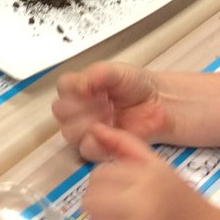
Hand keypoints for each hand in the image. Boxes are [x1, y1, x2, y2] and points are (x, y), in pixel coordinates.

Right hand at [53, 62, 170, 160]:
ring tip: (109, 114)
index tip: (91, 88)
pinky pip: (86, 148)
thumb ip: (98, 73)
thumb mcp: (117, 71)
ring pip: (69, 132)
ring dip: (89, 124)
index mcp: (79, 86)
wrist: (157, 104)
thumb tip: (81, 84)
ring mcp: (87, 127)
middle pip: (61, 111)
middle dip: (81, 107)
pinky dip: (98, 140)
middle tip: (103, 101)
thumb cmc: (137, 85)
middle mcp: (78, 107)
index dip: (75, 88)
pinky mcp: (98, 145)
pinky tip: (111, 129)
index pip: (62, 87)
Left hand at [83, 124, 219, 219]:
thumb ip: (125, 143)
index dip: (102, 182)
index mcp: (146, 177)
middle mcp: (142, 203)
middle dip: (98, 203)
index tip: (115, 188)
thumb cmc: (180, 196)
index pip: (99, 175)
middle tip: (112, 207)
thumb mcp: (156, 164)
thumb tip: (95, 127)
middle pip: (92, 200)